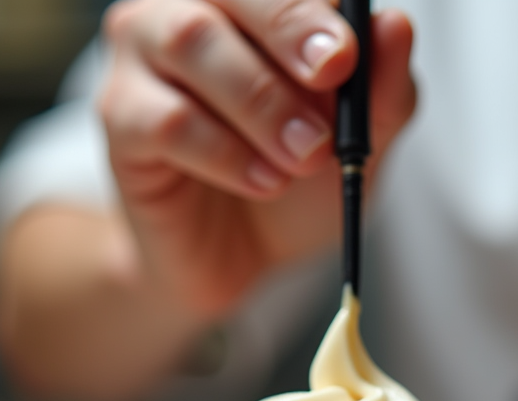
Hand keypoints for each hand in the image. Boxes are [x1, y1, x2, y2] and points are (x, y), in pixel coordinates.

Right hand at [99, 0, 416, 319]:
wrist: (242, 258)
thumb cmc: (297, 181)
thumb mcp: (360, 140)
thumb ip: (382, 86)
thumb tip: (396, 25)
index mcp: (249, 0)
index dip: (310, 3)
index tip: (348, 48)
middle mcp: (190, 5)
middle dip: (289, 24)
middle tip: (331, 75)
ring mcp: (144, 54)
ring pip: (192, 40)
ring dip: (262, 101)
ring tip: (306, 155)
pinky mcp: (121, 116)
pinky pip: (168, 118)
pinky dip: (226, 153)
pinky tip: (264, 182)